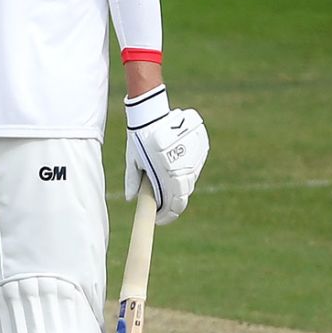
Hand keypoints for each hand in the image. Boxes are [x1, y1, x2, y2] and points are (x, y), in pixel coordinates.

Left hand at [124, 84, 208, 224]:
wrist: (153, 112)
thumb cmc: (139, 137)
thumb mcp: (133, 160)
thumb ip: (132, 181)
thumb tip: (130, 199)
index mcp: (167, 175)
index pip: (173, 205)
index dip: (166, 216)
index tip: (159, 219)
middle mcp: (184, 169)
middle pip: (183, 197)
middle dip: (173, 205)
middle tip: (163, 209)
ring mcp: (194, 159)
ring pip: (190, 183)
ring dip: (179, 189)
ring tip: (167, 190)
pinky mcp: (201, 149)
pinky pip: (194, 168)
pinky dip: (186, 174)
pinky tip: (175, 172)